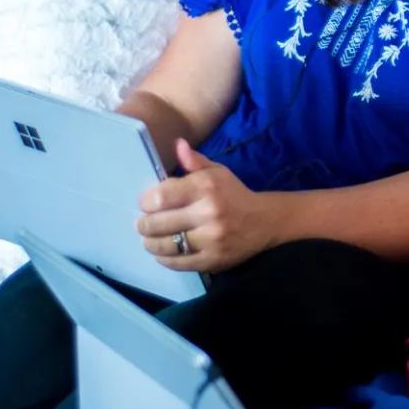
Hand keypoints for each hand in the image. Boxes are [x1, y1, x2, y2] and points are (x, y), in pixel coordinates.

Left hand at [137, 140, 275, 272]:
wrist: (265, 222)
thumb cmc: (234, 194)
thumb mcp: (218, 172)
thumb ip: (194, 161)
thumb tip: (177, 144)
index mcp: (207, 187)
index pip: (161, 196)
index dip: (146, 201)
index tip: (146, 203)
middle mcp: (209, 213)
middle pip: (157, 223)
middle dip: (144, 224)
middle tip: (143, 224)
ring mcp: (211, 239)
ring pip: (165, 246)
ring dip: (150, 243)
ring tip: (150, 239)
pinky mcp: (213, 260)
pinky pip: (178, 263)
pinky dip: (164, 259)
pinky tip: (164, 252)